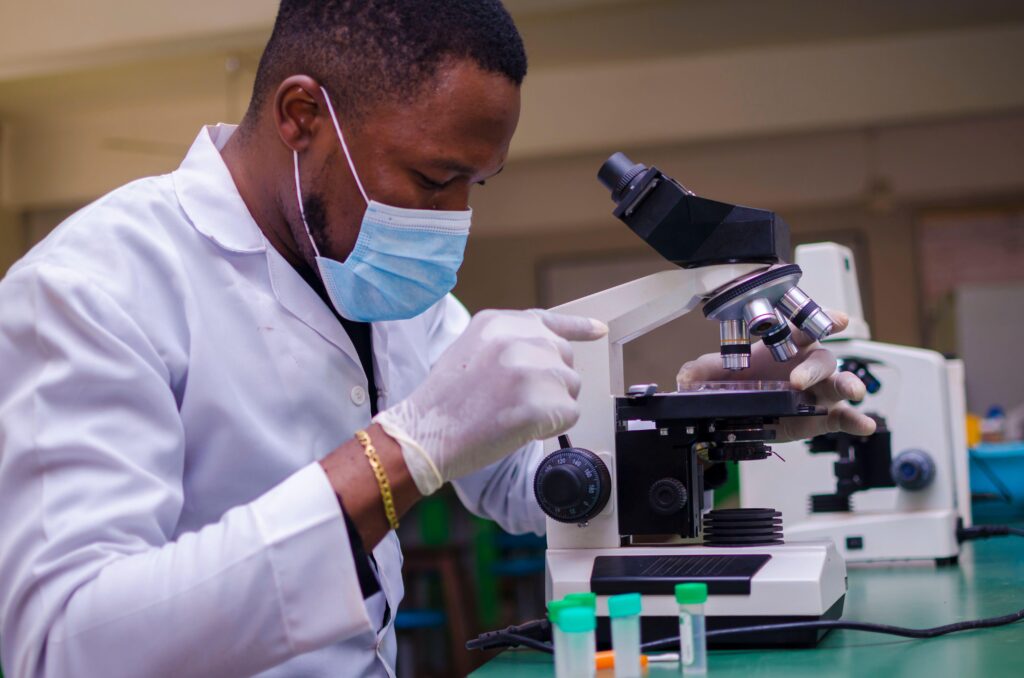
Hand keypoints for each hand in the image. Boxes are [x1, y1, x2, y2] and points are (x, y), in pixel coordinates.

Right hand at [374, 309, 607, 494]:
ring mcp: (533, 369)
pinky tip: (520, 428)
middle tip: (512, 398)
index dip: (577, 328)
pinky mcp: (542, 402)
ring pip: (570, 386)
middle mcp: (519, 338)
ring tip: (511, 412)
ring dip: (551, 404)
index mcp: (499, 321)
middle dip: (549, 380)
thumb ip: (509, 342)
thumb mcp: (470, 349)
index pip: (548, 321)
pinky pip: (570, 414)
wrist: (424, 433)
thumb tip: (551, 347)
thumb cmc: (444, 400)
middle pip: (564, 358)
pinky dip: (551, 426)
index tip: (599, 330)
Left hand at [676, 310, 875, 441]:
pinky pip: (843, 417)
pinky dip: (857, 421)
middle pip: (821, 359)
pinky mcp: (823, 416)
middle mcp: (807, 364)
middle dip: (813, 367)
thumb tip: (685, 377)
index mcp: (788, 345)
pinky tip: (866, 426)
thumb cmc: (744, 381)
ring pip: (839, 383)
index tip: (839, 319)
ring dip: (849, 386)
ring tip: (852, 392)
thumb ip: (702, 372)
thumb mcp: (718, 373)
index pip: (805, 327)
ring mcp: (819, 390)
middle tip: (798, 379)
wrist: (747, 412)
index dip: (823, 318)